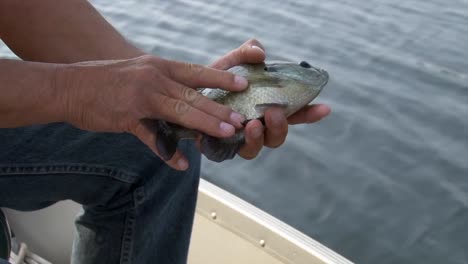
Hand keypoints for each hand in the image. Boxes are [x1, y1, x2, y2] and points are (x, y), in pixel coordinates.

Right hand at [55, 55, 248, 169]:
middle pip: (193, 94)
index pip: (196, 72)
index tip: (243, 83)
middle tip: (241, 119)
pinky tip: (182, 164)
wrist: (70, 86)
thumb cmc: (108, 79)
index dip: (221, 78)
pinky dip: (168, 152)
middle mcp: (154, 79)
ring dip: (204, 123)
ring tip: (225, 132)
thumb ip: (164, 83)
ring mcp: (141, 98)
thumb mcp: (140, 72)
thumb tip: (187, 96)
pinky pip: (152, 138)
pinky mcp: (127, 118)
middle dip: (219, 108)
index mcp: (160, 67)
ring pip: (179, 111)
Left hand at [209, 39, 330, 159]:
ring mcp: (238, 139)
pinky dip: (231, 143)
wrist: (184, 97)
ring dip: (257, 138)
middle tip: (274, 113)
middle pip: (277, 136)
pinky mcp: (218, 147)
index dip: (309, 113)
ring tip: (252, 124)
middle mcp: (256, 127)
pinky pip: (229, 152)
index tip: (324, 108)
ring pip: (255, 148)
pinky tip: (228, 131)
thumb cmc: (213, 82)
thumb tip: (259, 52)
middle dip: (280, 127)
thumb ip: (244, 55)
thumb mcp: (229, 64)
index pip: (293, 113)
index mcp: (265, 108)